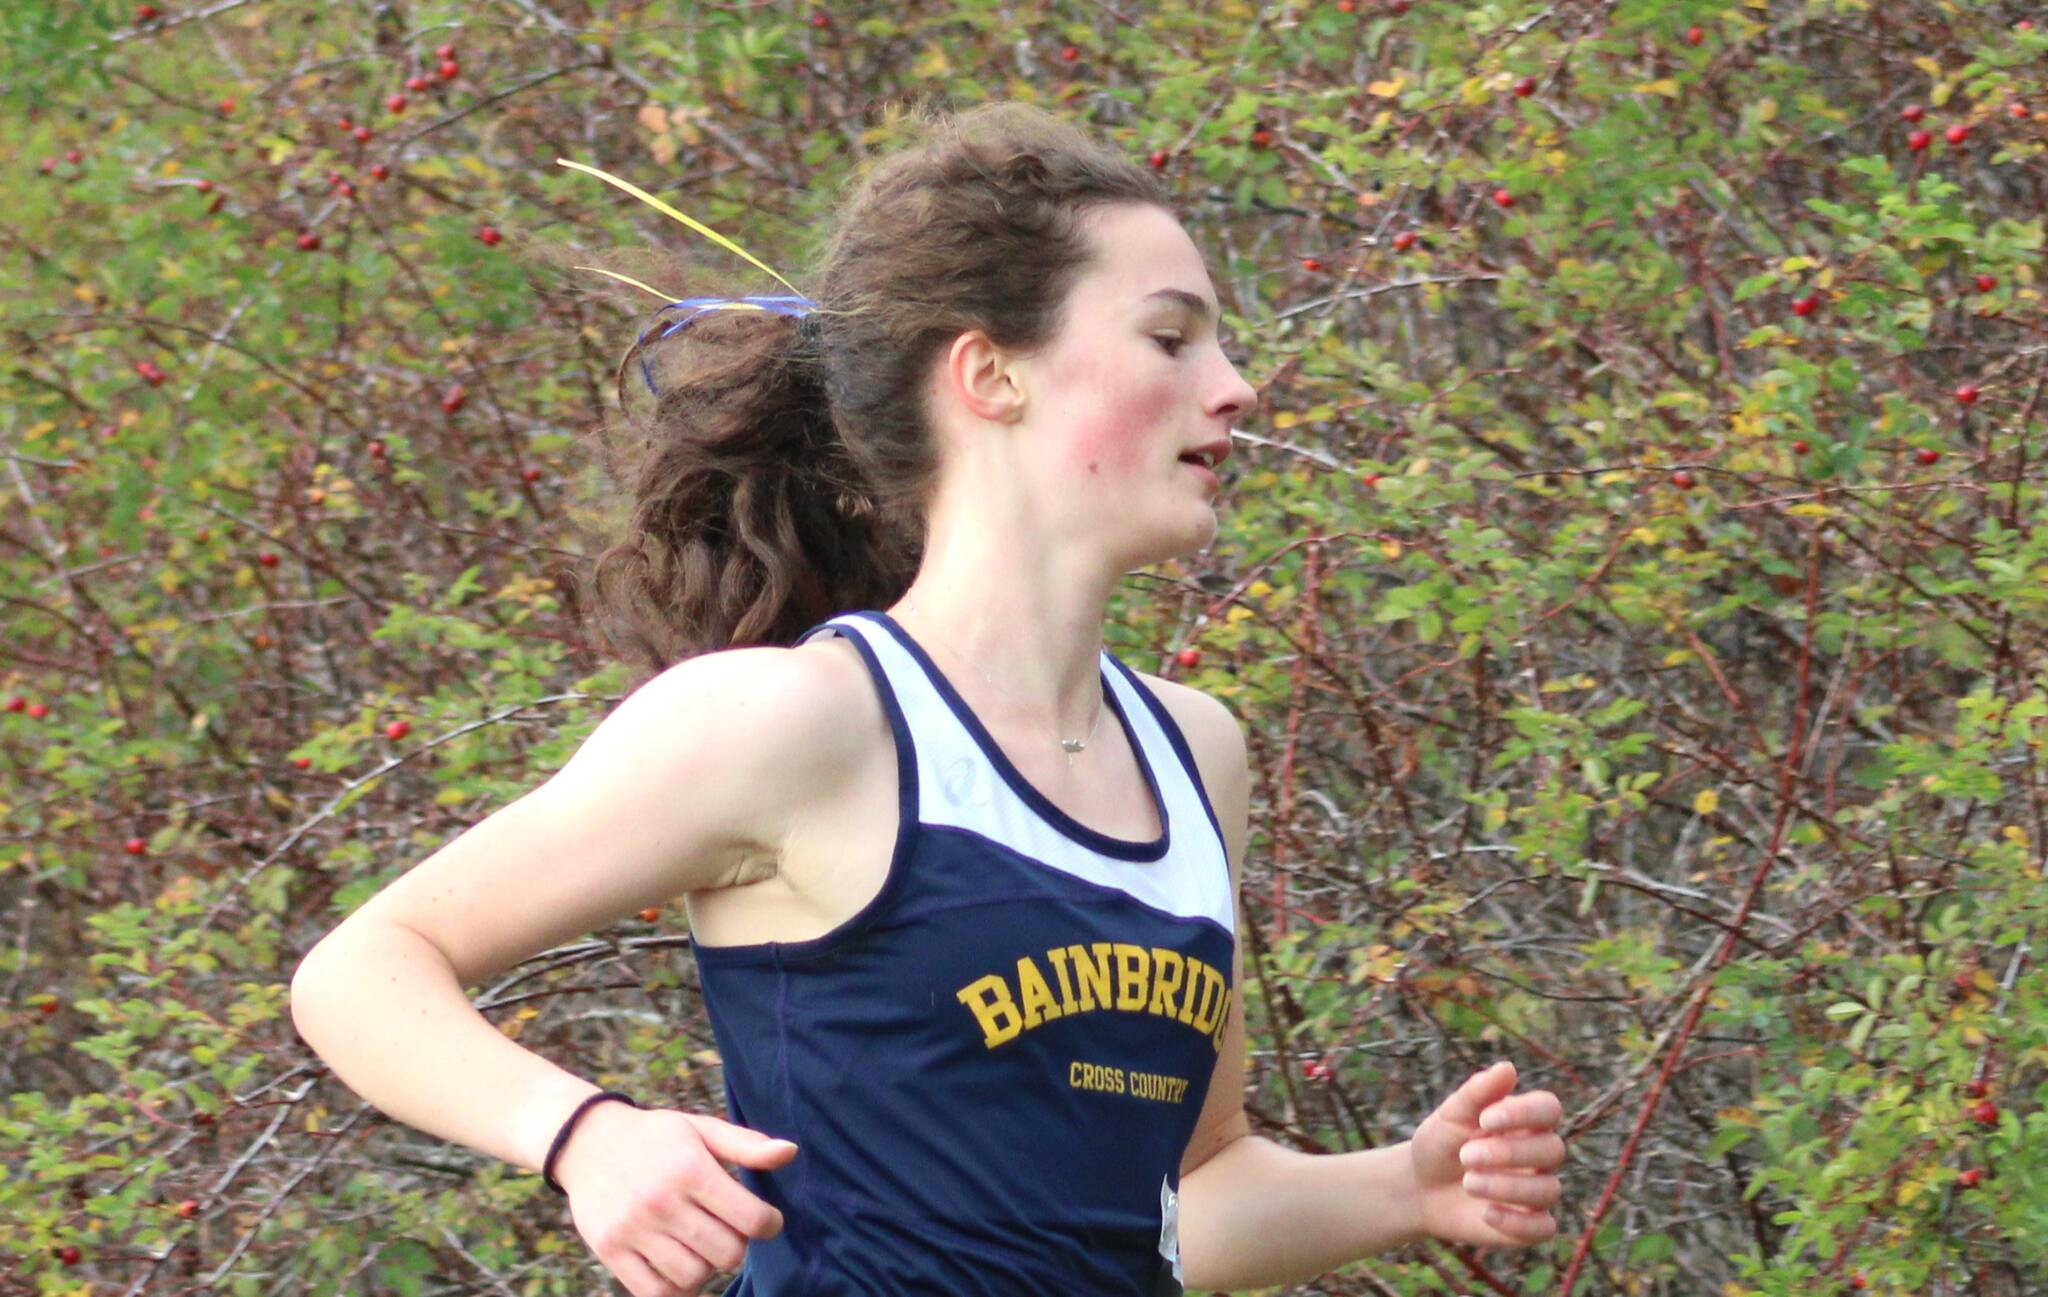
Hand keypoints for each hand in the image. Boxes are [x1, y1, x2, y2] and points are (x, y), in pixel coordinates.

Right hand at [552, 1101, 799, 1295]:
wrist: (587, 1141)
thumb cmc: (657, 1137)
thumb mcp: (701, 1129)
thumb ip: (746, 1145)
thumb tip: (790, 1153)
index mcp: (690, 1169)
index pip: (751, 1219)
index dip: (769, 1224)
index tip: (766, 1220)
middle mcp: (661, 1201)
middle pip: (726, 1254)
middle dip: (737, 1247)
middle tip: (729, 1232)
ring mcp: (633, 1229)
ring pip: (693, 1277)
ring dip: (706, 1268)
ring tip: (701, 1247)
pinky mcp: (610, 1250)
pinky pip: (654, 1292)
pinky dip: (675, 1288)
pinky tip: (679, 1266)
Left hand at [1408, 1060, 1563, 1247]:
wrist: (1419, 1187)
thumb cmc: (1440, 1144)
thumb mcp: (1451, 1115)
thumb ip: (1478, 1092)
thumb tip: (1507, 1067)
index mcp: (1525, 1121)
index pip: (1549, 1108)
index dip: (1525, 1113)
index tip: (1486, 1119)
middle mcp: (1538, 1155)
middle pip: (1553, 1150)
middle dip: (1509, 1153)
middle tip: (1466, 1155)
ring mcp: (1536, 1190)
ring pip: (1549, 1190)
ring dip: (1507, 1187)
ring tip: (1468, 1182)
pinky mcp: (1529, 1225)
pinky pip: (1544, 1228)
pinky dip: (1517, 1222)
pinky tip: (1486, 1212)